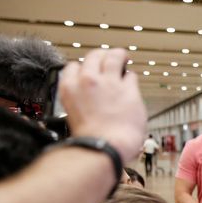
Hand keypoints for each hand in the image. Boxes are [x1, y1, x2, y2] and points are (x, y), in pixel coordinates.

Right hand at [58, 48, 146, 162]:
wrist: (105, 147)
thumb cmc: (91, 140)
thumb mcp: (73, 115)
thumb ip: (81, 101)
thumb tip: (90, 101)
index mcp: (70, 88)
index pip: (73, 66)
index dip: (83, 67)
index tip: (89, 70)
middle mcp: (88, 81)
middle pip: (94, 56)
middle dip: (101, 55)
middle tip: (108, 58)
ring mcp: (109, 83)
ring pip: (114, 56)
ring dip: (119, 55)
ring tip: (123, 56)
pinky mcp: (128, 89)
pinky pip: (131, 75)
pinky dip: (131, 77)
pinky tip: (132, 80)